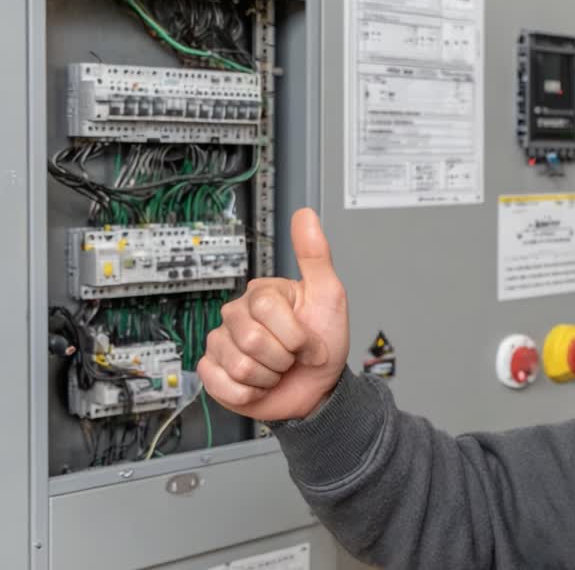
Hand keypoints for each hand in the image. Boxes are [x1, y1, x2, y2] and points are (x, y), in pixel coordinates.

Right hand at [199, 208, 350, 420]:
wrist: (318, 388)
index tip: (308, 340)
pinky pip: (225, 385)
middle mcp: (235, 315)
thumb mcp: (329, 296)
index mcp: (260, 295)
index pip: (266, 310)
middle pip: (250, 339)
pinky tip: (260, 384)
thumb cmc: (324, 343)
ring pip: (239, 366)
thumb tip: (305, 214)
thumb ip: (315, 256)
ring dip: (269, 376)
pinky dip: (251, 393)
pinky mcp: (212, 373)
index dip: (295, 333)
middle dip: (283, 356)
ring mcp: (220, 343)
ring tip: (278, 369)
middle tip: (292, 356)